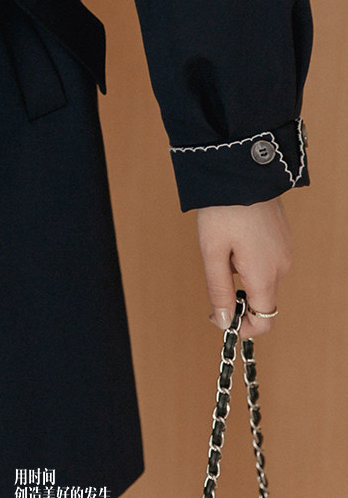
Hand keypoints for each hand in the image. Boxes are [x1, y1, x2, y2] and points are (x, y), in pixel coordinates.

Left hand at [196, 197, 292, 339]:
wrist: (242, 170)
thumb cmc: (223, 210)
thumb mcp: (213, 253)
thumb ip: (220, 290)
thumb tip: (224, 321)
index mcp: (265, 274)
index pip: (264, 320)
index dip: (242, 327)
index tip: (219, 316)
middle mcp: (282, 266)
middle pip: (262, 300)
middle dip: (238, 298)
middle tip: (215, 273)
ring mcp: (285, 251)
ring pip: (263, 281)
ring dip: (243, 277)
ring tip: (224, 248)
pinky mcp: (284, 239)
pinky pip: (267, 263)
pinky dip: (250, 263)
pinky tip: (236, 239)